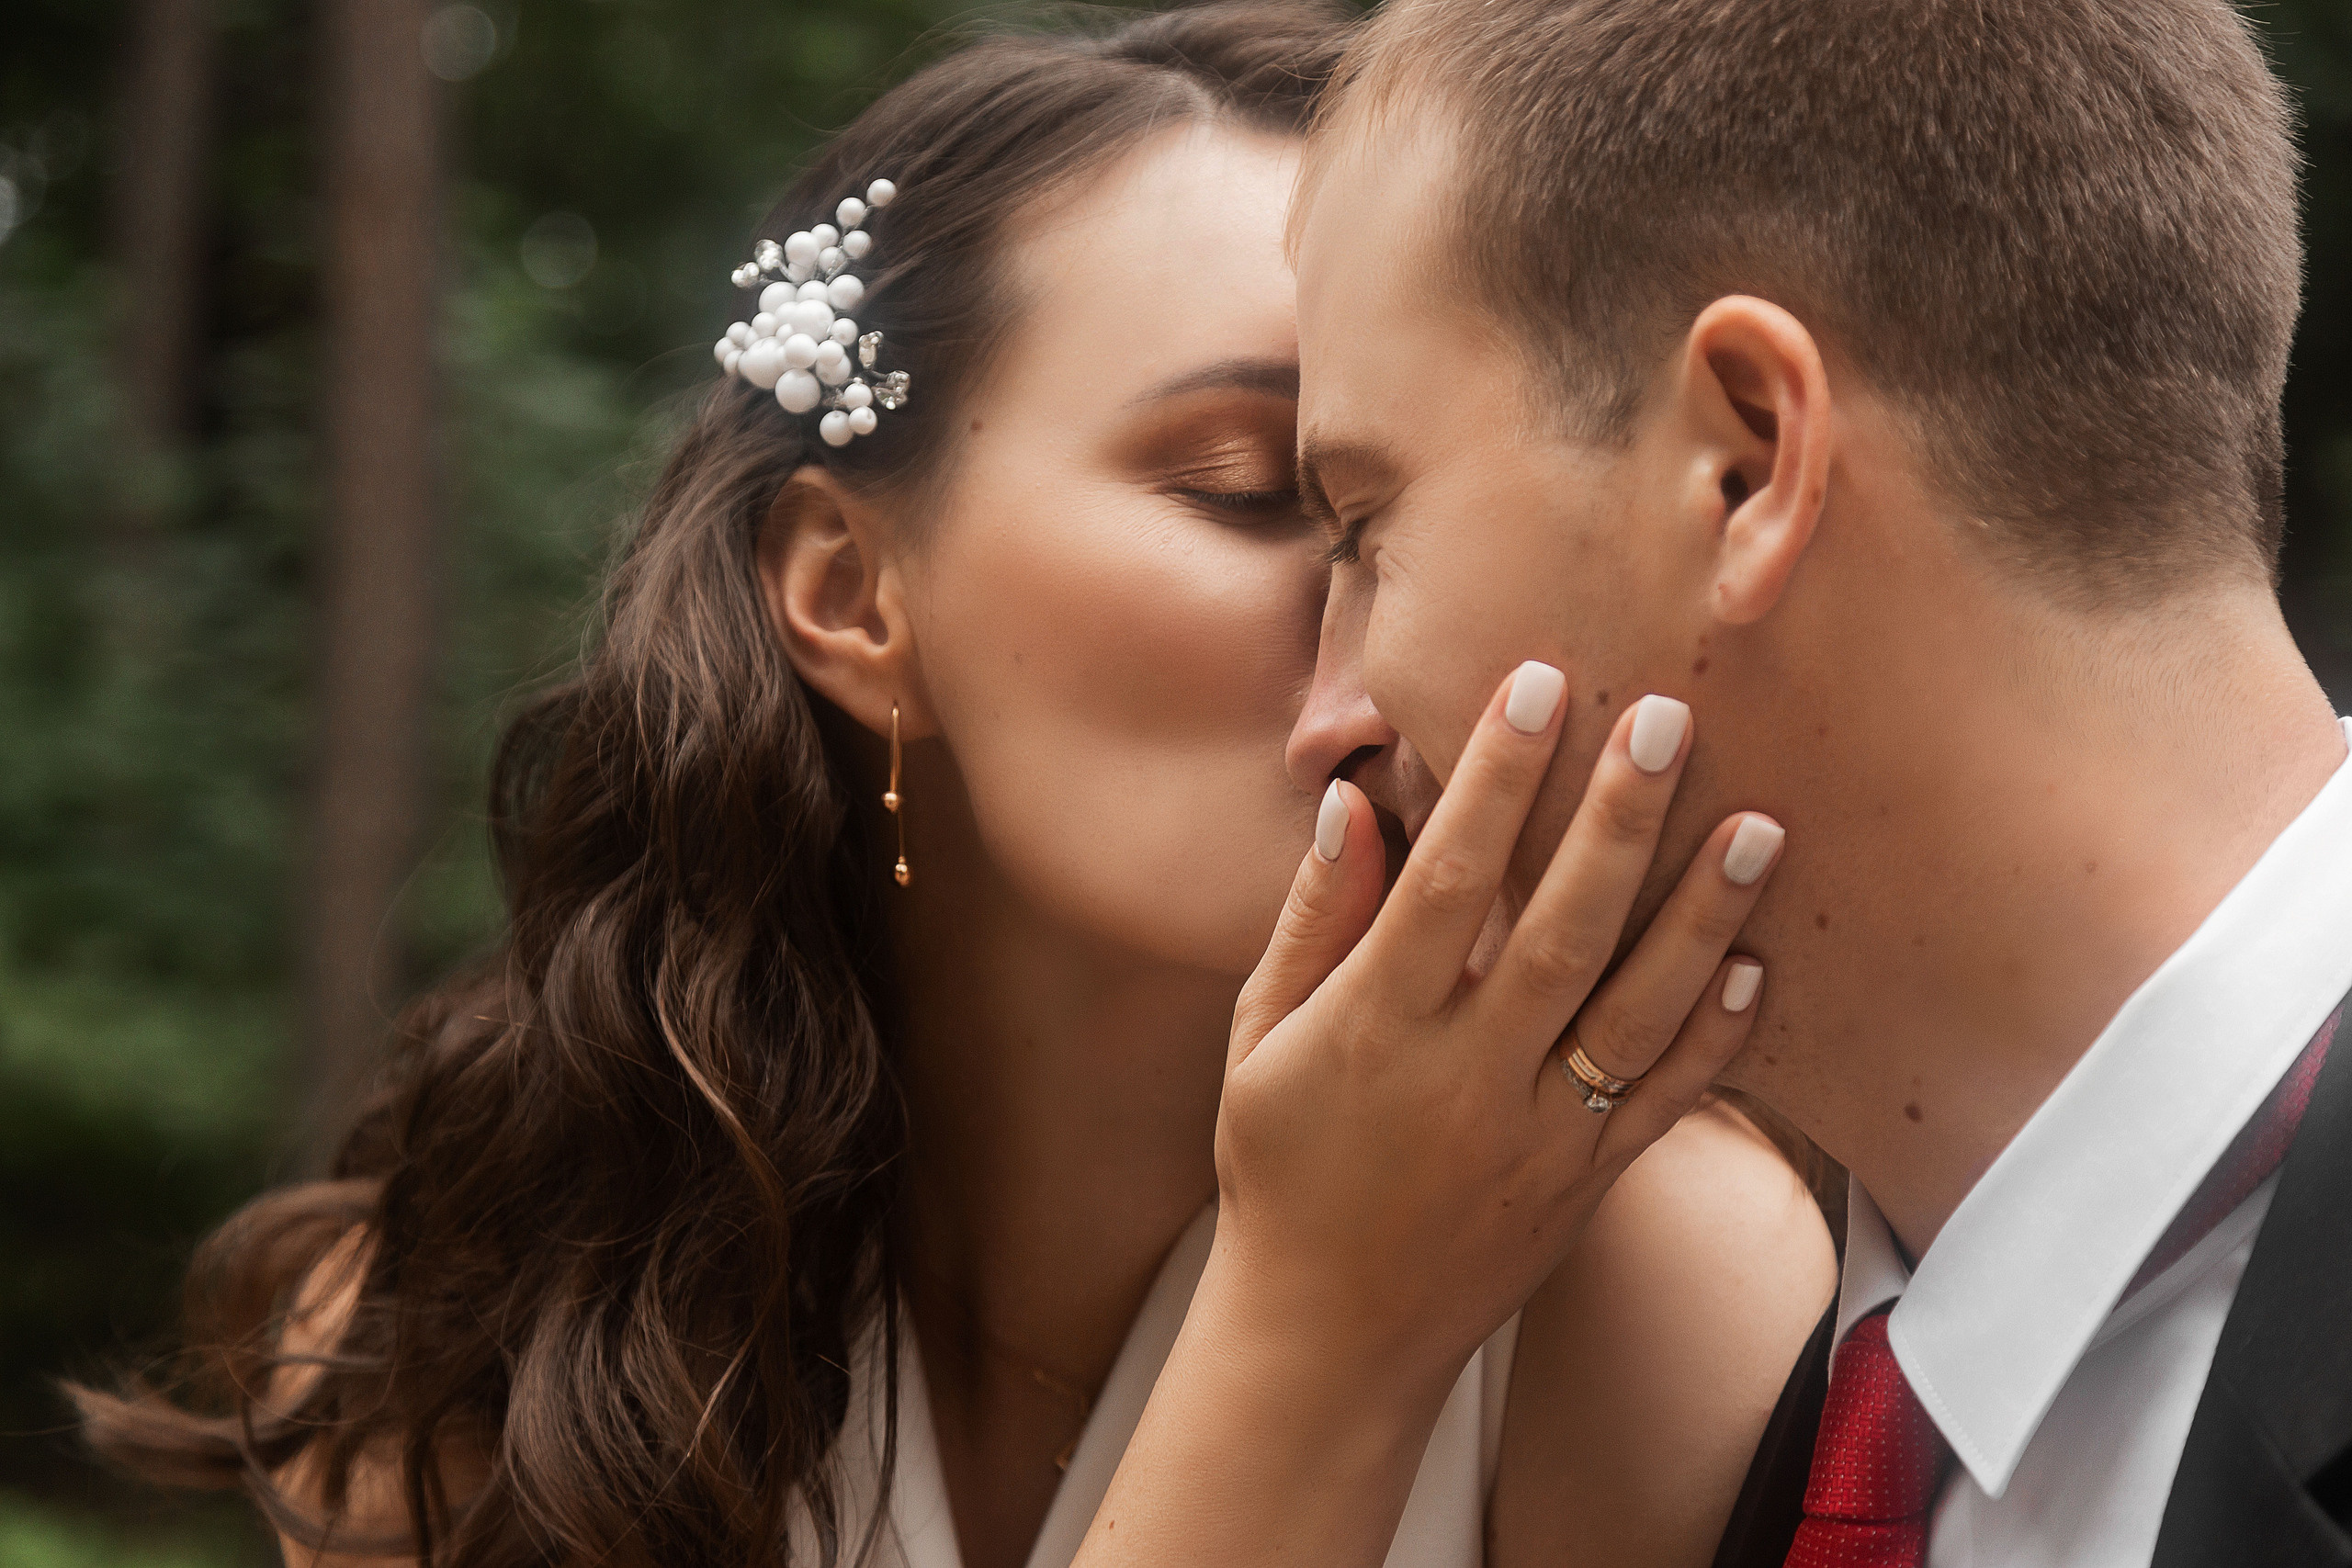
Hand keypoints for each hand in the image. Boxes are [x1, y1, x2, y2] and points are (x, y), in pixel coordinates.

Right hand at [1212, 661, 1782, 1400]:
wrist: (1329, 1336)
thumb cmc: (1283, 1170)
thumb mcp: (1260, 1040)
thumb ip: (1314, 922)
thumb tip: (1353, 805)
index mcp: (1376, 1029)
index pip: (1446, 882)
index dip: (1494, 780)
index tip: (1537, 686)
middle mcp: (1465, 1078)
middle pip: (1558, 931)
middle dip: (1617, 822)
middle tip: (1667, 720)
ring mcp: (1537, 1136)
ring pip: (1635, 1014)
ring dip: (1700, 917)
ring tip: (1757, 825)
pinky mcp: (1586, 1185)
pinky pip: (1665, 1105)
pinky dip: (1715, 1039)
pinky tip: (1755, 965)